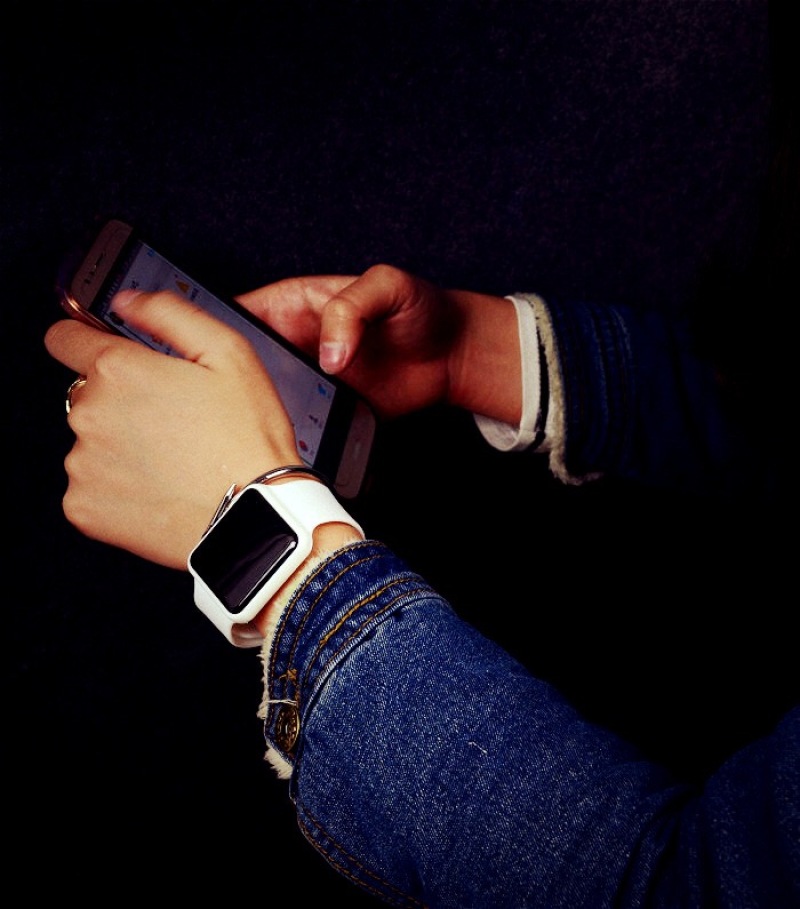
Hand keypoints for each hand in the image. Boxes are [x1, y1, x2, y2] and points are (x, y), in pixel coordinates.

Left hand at [44, 290, 300, 568]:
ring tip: (171, 460)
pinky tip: (158, 488)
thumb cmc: (247, 439)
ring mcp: (83, 464)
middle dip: (120, 401)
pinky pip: (90, 487)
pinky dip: (117, 487)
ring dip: (119, 445)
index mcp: (120, 370)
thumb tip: (127, 301)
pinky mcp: (84, 507)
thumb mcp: (230, 353)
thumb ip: (170, 314)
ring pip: (90, 442)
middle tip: (172, 422)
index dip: (85, 341)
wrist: (252, 518)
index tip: (103, 355)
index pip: (64, 338)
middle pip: (86, 394)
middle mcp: (90, 414)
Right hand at [236, 264, 521, 422]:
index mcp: (294, 304)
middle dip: (225, 378)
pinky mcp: (325, 410)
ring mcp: (307, 379)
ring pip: (263, 396)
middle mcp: (293, 343)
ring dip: (254, 409)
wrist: (453, 355)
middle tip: (215, 397)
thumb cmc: (421, 308)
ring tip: (245, 423)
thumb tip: (328, 353)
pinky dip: (286, 432)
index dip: (212, 326)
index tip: (194, 345)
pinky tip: (281, 439)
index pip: (238, 312)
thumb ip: (352, 308)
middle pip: (241, 361)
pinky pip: (296, 422)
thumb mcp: (388, 287)